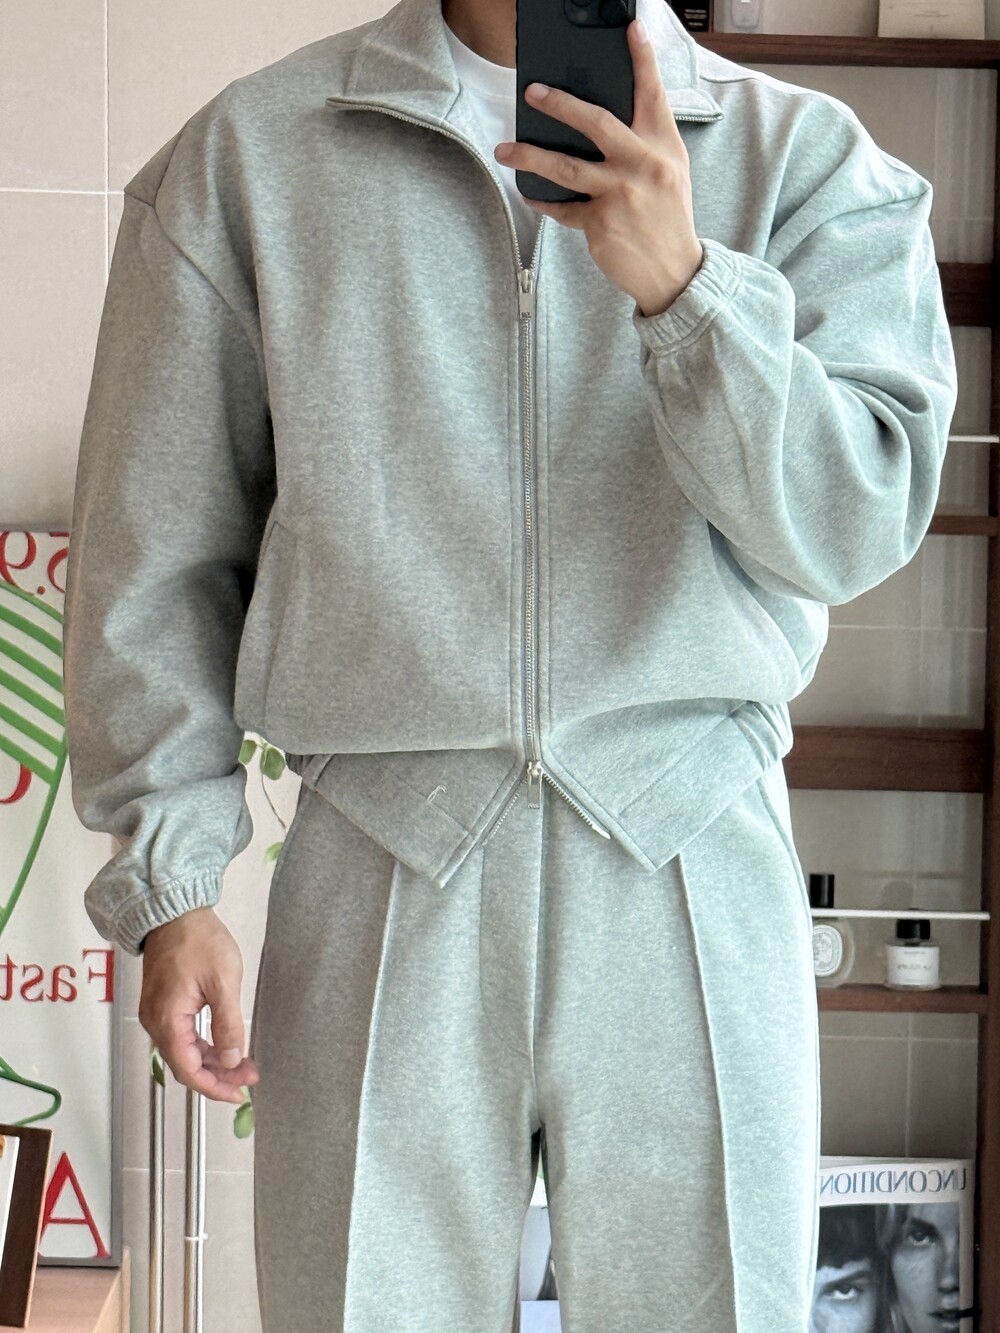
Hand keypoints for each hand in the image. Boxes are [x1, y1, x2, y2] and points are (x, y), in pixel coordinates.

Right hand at [138, 905, 259, 1104]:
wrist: (175, 912)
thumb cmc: (199, 940)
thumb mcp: (223, 981)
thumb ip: (228, 1023)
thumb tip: (232, 1058)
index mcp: (168, 1020)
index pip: (188, 1070)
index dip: (214, 1087)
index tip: (239, 1092)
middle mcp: (156, 1023)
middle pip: (186, 1065)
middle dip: (218, 1076)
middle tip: (249, 1077)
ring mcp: (157, 1014)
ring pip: (185, 1052)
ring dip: (213, 1062)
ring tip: (243, 1064)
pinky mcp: (163, 1005)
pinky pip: (182, 1037)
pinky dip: (204, 1046)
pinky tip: (224, 1045)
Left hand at [493, 18, 703, 316]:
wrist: (674, 272)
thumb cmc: (669, 217)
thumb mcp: (671, 171)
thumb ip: (645, 143)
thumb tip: (602, 122)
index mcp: (662, 146)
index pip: (652, 94)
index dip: (642, 59)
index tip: (630, 29)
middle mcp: (641, 165)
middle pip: (596, 123)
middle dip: (560, 104)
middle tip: (532, 93)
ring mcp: (619, 195)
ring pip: (565, 168)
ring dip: (530, 157)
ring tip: (504, 150)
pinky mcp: (600, 224)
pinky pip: (563, 208)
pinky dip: (546, 202)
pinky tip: (531, 194)